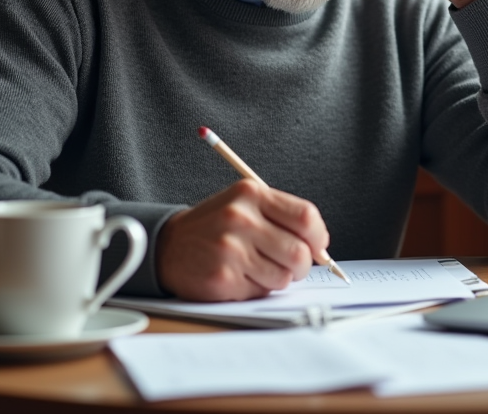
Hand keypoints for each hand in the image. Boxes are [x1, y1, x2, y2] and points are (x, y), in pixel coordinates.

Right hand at [156, 180, 330, 300]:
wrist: (167, 245)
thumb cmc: (215, 226)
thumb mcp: (244, 205)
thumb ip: (282, 217)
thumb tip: (320, 247)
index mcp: (251, 194)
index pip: (306, 217)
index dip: (318, 237)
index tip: (317, 247)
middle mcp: (241, 219)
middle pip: (299, 252)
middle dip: (302, 265)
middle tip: (291, 265)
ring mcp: (231, 249)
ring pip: (284, 277)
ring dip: (278, 278)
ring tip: (259, 269)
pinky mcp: (223, 277)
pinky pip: (262, 291)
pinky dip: (258, 289)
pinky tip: (241, 276)